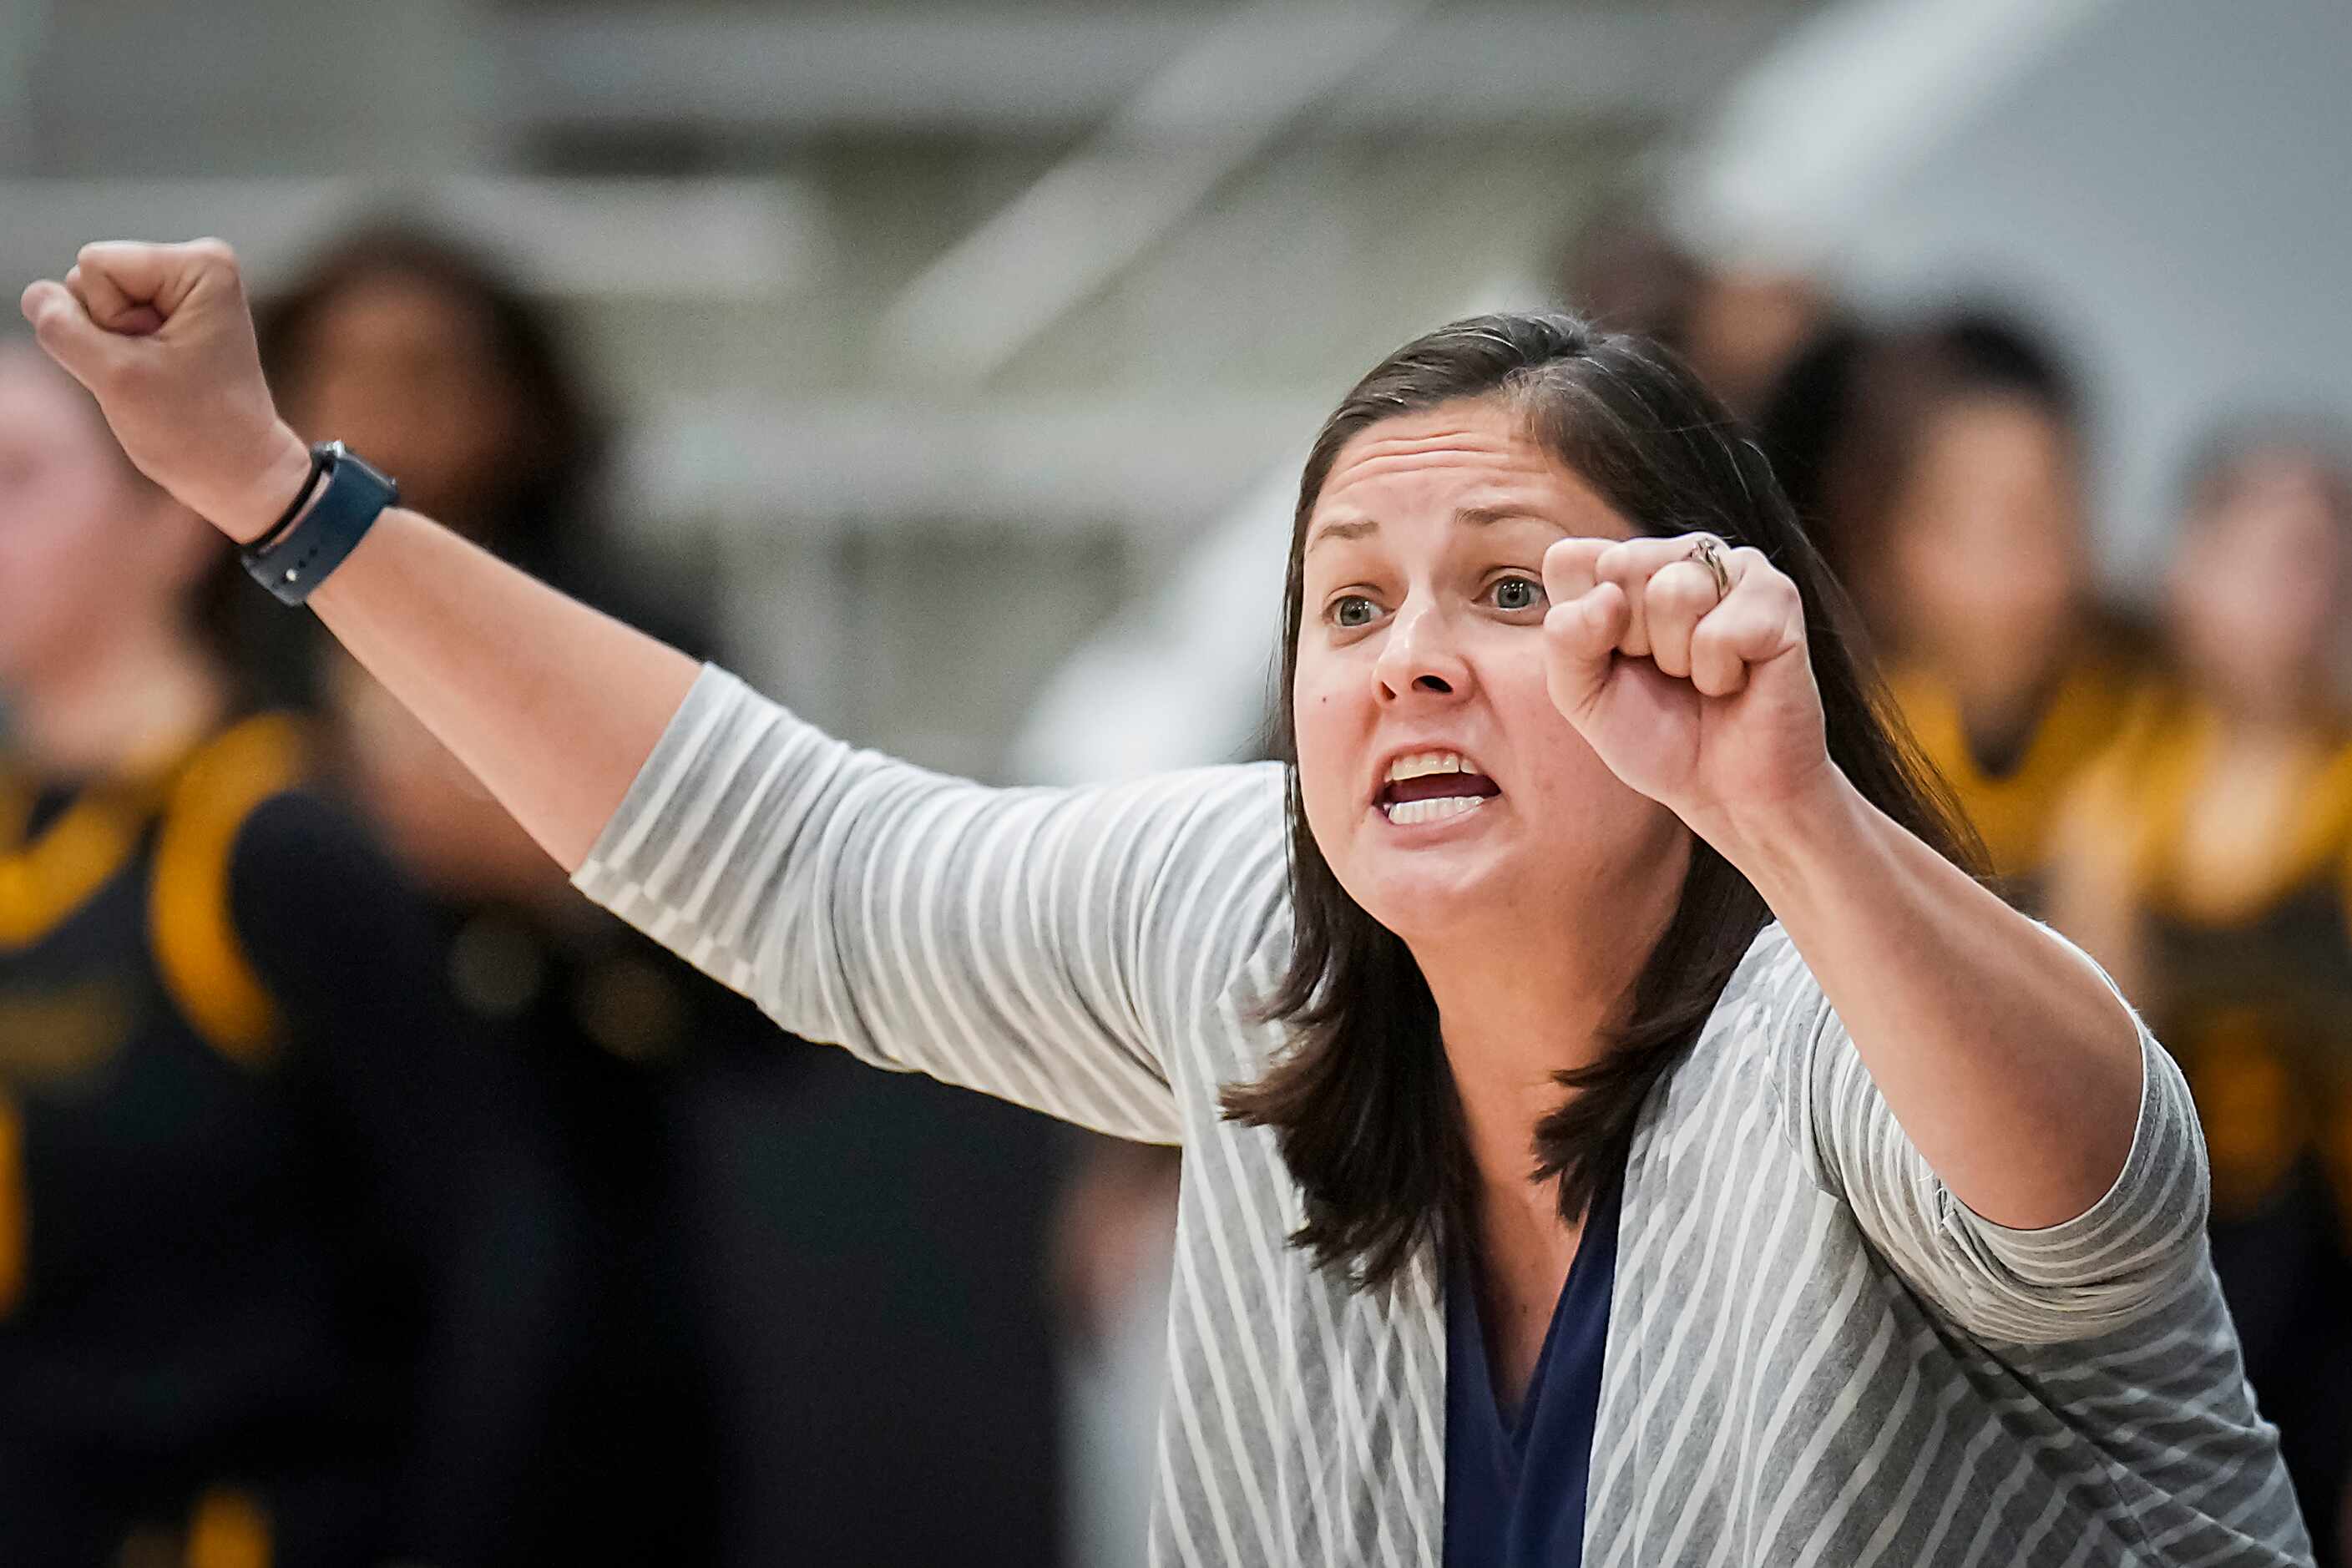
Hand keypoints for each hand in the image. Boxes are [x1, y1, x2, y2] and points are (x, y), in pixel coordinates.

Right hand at [19, 239, 310, 542]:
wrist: (238, 472)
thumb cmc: (192, 430)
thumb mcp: (115, 377)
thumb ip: (61, 327)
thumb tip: (38, 295)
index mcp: (201, 264)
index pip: (93, 265)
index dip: (108, 320)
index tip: (157, 358)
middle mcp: (196, 265)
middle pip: (90, 278)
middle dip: (108, 332)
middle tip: (159, 372)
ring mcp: (181, 290)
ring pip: (91, 301)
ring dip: (111, 347)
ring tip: (160, 376)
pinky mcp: (167, 316)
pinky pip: (104, 322)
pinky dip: (117, 354)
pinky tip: (156, 376)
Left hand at [1541, 533, 1833, 835]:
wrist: (1727, 792)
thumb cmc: (1657, 736)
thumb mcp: (1581, 694)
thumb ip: (1565, 638)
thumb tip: (1607, 595)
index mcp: (1629, 565)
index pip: (1569, 560)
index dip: (1580, 627)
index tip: (1614, 661)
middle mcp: (1682, 554)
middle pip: (1620, 565)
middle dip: (1631, 640)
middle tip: (1665, 673)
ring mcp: (1736, 567)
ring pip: (1673, 591)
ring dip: (1678, 658)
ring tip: (1700, 676)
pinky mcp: (1778, 596)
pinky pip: (1720, 632)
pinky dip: (1719, 676)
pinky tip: (1736, 682)